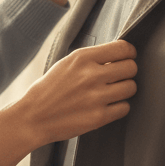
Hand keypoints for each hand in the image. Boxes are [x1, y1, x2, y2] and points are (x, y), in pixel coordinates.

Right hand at [0, 39, 136, 165]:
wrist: (33, 117)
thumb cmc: (49, 89)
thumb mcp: (66, 63)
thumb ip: (92, 58)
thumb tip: (119, 55)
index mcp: (82, 58)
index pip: (123, 48)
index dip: (128, 53)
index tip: (126, 58)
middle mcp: (91, 75)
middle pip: (131, 67)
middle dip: (127, 72)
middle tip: (118, 77)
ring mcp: (96, 97)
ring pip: (131, 87)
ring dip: (124, 90)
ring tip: (111, 92)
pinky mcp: (99, 117)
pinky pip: (125, 108)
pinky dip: (118, 107)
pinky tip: (106, 106)